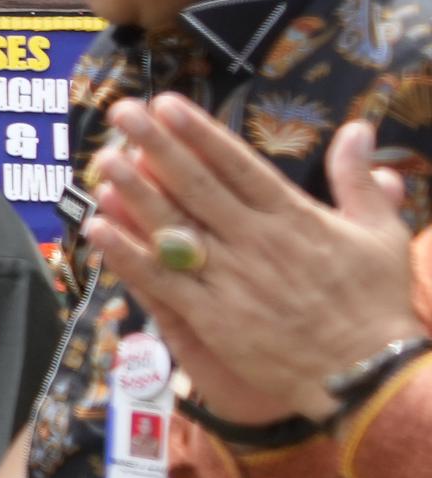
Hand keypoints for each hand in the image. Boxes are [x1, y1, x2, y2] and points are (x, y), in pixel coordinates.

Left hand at [80, 101, 415, 423]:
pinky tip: (96, 229)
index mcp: (294, 218)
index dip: (200, 133)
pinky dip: (128, 256)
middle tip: (123, 114)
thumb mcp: (380, 234)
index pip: (238, 165)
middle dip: (157, 147)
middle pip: (197, 187)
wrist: (367, 374)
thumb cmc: (376, 303)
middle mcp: (256, 242)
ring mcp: (231, 280)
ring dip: (136, 193)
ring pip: (174, 229)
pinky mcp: (213, 318)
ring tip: (104, 160)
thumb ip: (358, 179)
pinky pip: (162, 282)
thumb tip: (359, 128)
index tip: (167, 104)